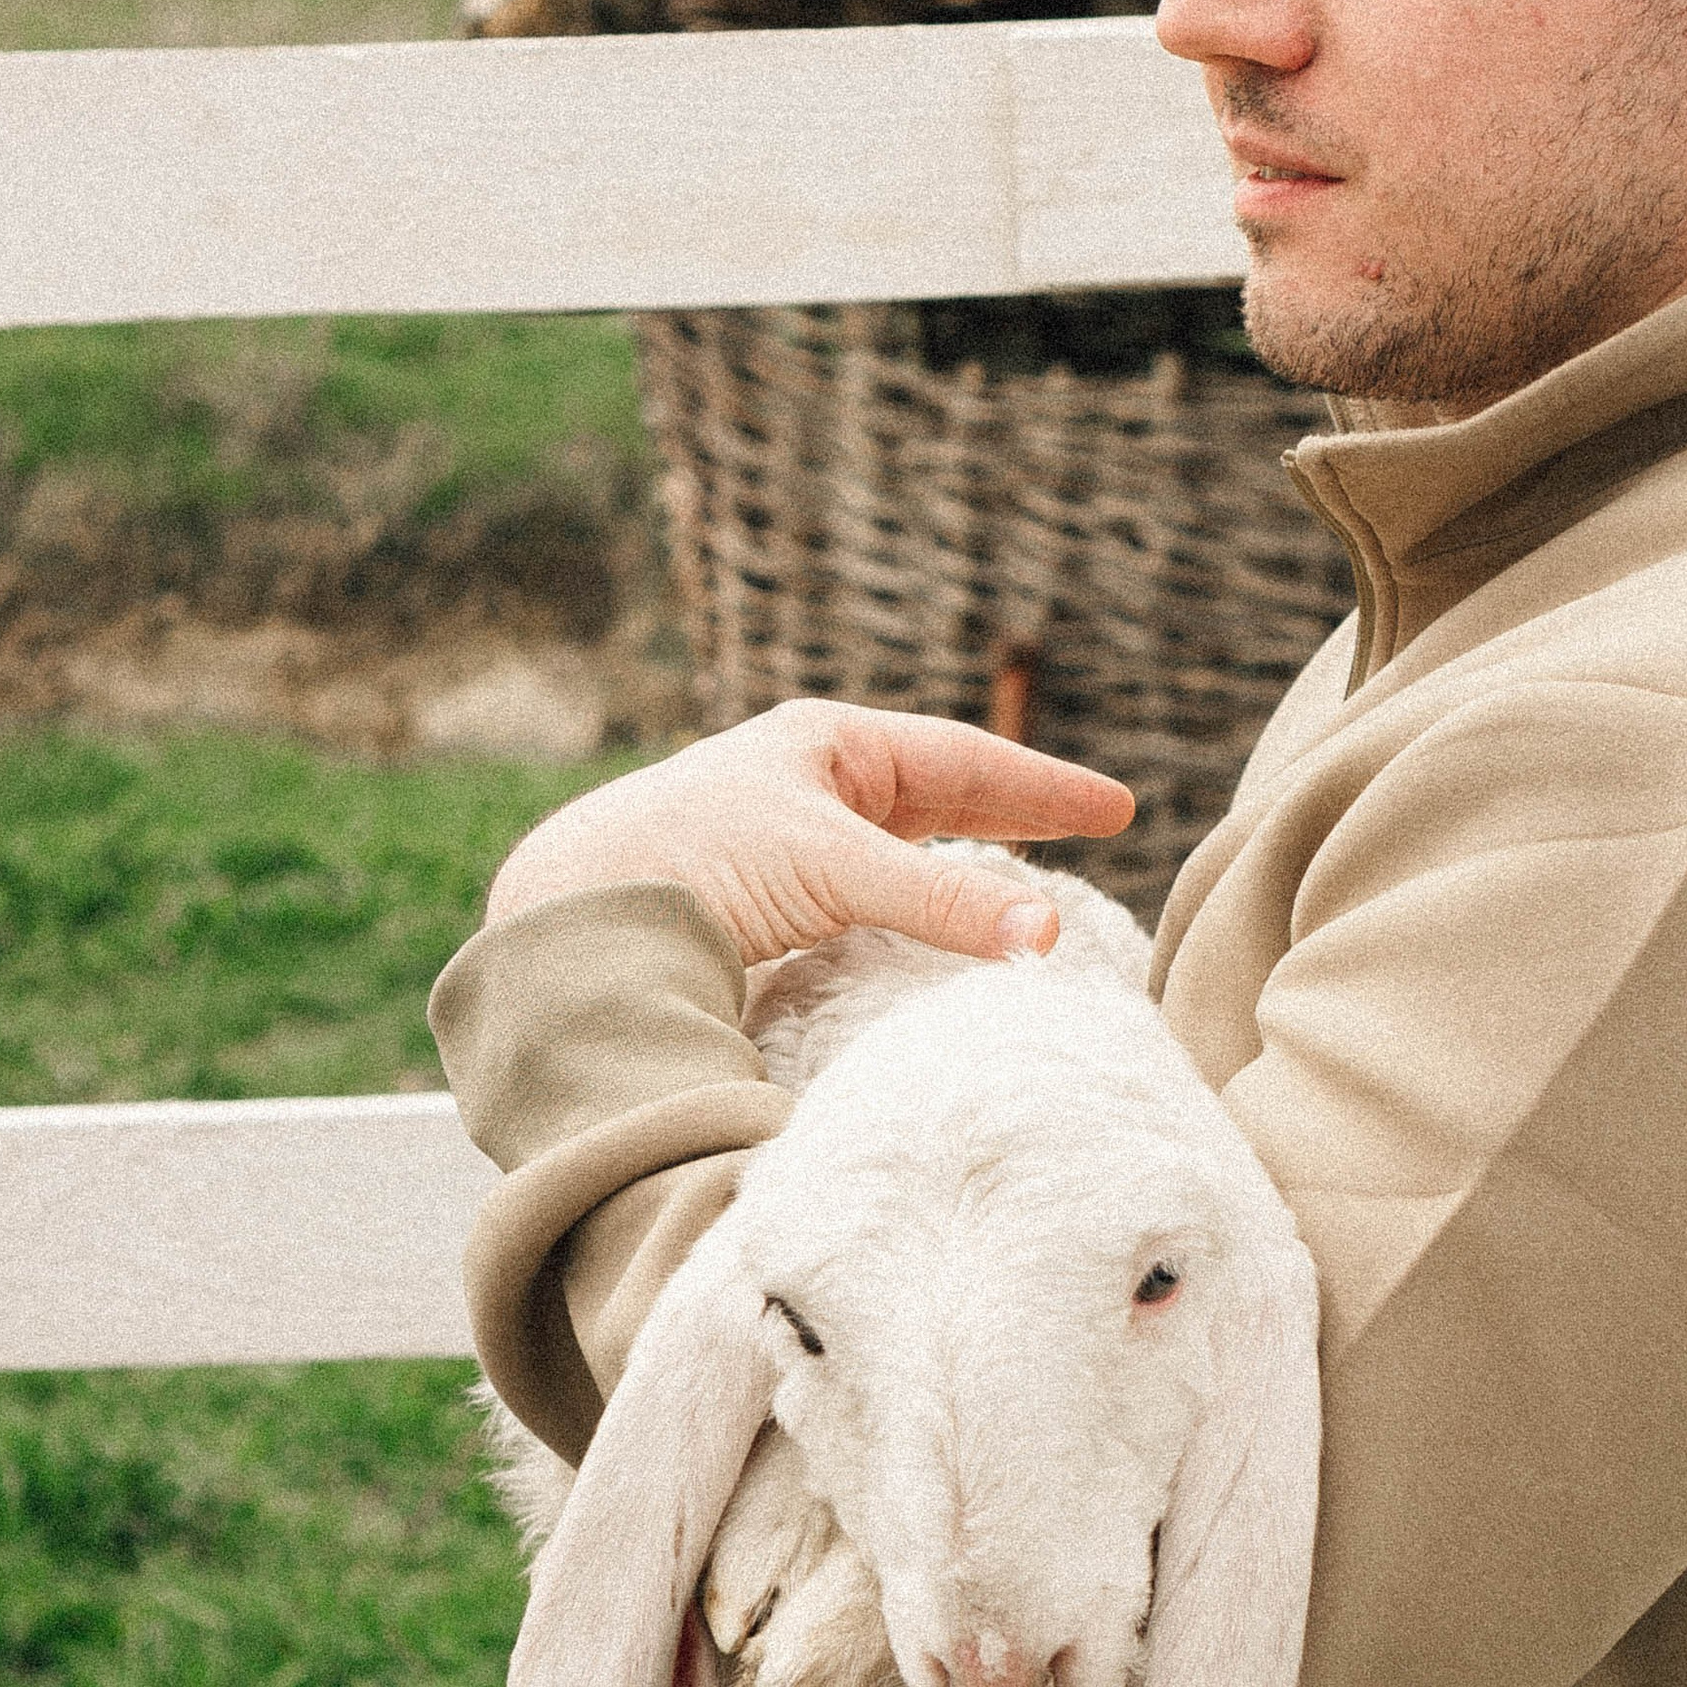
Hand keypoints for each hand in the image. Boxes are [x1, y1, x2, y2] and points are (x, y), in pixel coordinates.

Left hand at [485, 699, 1135, 963]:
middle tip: (1092, 830)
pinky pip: (864, 905)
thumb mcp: (831, 866)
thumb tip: (1048, 938)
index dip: (1043, 788)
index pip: (964, 761)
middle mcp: (811, 787)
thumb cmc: (691, 860)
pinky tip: (932, 942)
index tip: (1118, 810)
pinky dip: (911, 918)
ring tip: (1025, 889)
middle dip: (1013, 815)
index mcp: (828, 745)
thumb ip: (939, 899)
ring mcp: (788, 846)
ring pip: (902, 854)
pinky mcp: (766, 908)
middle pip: (940, 799)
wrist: (568, 918)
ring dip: (961, 871)